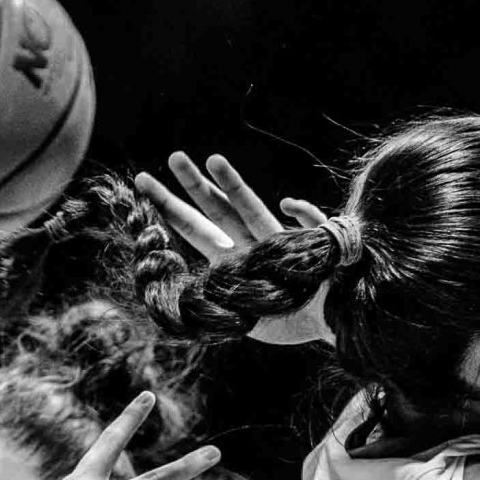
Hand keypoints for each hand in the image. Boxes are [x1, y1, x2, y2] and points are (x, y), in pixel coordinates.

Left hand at [135, 153, 332, 344]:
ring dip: (234, 187)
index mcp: (235, 261)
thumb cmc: (294, 319)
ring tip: (212, 159)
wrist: (337, 320)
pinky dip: (302, 214)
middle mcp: (254, 245)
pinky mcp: (317, 244)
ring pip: (254, 211)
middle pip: (218, 211)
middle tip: (174, 157)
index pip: (196, 230)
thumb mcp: (246, 323)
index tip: (142, 182)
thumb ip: (221, 305)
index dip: (168, 208)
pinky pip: (310, 226)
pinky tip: (288, 204)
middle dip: (195, 186)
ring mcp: (284, 243)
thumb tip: (188, 295)